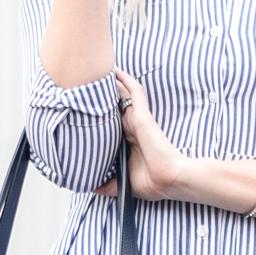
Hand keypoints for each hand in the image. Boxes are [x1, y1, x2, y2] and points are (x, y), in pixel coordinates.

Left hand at [96, 71, 187, 202]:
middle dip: (104, 92)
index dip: (101, 110)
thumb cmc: (153, 181)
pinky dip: (126, 80)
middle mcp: (131, 127)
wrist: (169, 179)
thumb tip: (91, 186)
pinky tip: (117, 70)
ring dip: (113, 81)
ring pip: (123, 93)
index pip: (112, 120)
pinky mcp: (142, 116)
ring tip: (99, 67)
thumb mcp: (123, 182)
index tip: (86, 103)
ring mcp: (137, 119)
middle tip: (88, 80)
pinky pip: (134, 92)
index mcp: (128, 140)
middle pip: (115, 103)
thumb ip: (107, 182)